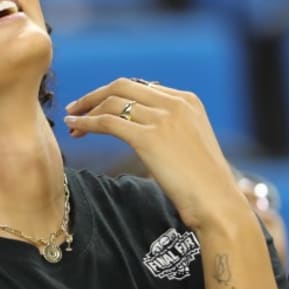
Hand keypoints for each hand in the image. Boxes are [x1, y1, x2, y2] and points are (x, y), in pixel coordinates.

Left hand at [64, 77, 250, 231]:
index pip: (141, 86)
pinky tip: (75, 129)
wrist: (217, 202)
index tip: (96, 106)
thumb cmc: (203, 182)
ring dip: (87, 111)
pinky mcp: (149, 137)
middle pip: (123, 86)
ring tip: (71, 124)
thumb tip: (139, 126)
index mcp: (187, 100)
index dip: (113, 94)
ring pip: (112, 103)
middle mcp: (175, 103)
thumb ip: (170, 126)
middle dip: (95, 95)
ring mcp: (163, 118)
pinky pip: (108, 122)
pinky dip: (87, 123)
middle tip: (76, 108)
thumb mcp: (190, 142)